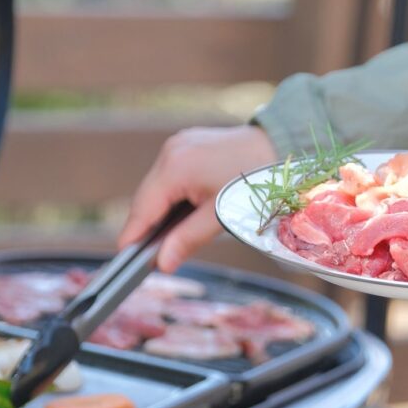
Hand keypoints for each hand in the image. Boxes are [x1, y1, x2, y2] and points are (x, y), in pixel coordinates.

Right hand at [119, 125, 277, 271]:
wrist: (280, 145)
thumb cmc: (255, 180)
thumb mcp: (221, 215)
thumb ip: (188, 239)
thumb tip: (162, 264)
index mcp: (176, 167)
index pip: (143, 208)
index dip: (133, 235)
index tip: (126, 259)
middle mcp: (171, 151)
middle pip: (146, 198)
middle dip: (149, 226)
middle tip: (155, 254)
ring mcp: (177, 144)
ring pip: (156, 187)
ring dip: (161, 210)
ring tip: (173, 234)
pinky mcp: (186, 143)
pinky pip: (168, 174)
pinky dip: (172, 194)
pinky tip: (185, 209)